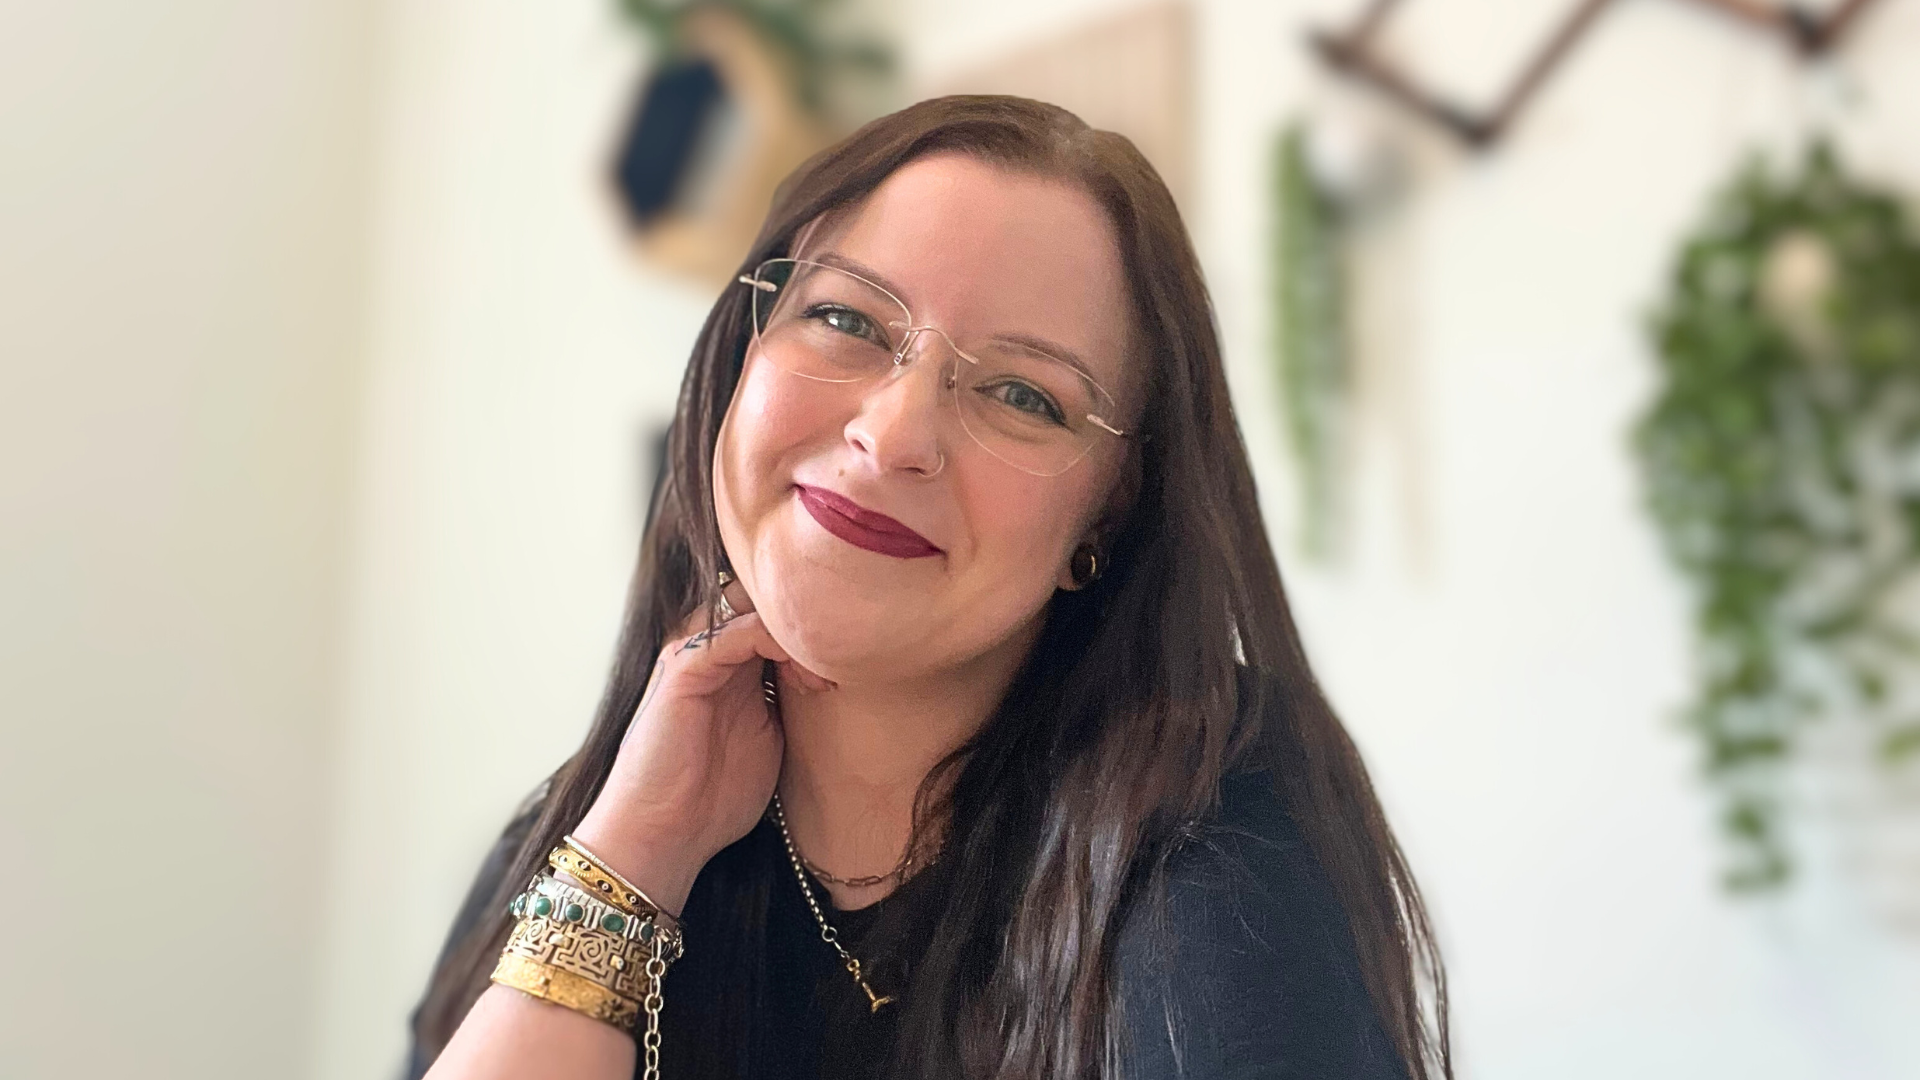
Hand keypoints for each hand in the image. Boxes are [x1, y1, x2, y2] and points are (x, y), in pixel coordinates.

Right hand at [571, 580, 829, 915]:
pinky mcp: (682, 670)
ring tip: (824, 670)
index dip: (815, 628)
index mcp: (732, 664)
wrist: (665, 834)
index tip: (854, 662)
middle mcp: (711, 651)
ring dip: (793, 630)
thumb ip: (788, 699)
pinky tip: (799, 670)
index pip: (774, 615)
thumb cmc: (714, 796)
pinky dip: (769, 639)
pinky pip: (729, 632)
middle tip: (844, 657)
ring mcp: (693, 655)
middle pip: (762, 599)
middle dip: (807, 621)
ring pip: (747, 605)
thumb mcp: (769, 737)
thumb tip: (834, 677)